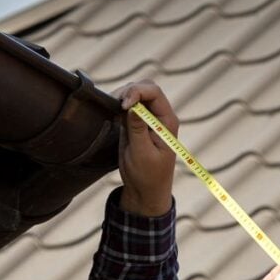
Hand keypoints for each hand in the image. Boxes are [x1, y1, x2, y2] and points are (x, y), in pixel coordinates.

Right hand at [113, 80, 178, 216]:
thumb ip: (137, 129)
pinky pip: (128, 106)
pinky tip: (112, 115)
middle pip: (146, 88)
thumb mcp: (142, 153)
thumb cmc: (148, 176)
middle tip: (115, 104)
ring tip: (112, 110)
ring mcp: (148, 119)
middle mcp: (160, 117)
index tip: (123, 106)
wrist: (145, 191)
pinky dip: (118, 105)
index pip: (154, 93)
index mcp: (167, 122)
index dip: (137, 92)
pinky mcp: (136, 123)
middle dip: (129, 91)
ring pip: (135, 94)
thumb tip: (134, 106)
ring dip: (122, 97)